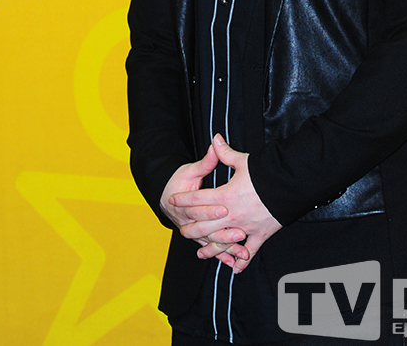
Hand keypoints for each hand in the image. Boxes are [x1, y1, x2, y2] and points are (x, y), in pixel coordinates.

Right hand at [160, 144, 249, 267]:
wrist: (164, 198)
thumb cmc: (178, 182)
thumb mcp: (190, 170)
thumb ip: (206, 161)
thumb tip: (216, 143)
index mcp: (185, 204)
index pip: (199, 207)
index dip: (212, 208)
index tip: (226, 206)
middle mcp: (189, 221)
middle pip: (206, 230)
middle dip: (223, 233)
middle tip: (240, 232)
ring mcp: (194, 232)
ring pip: (209, 244)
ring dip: (226, 249)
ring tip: (242, 251)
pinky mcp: (200, 239)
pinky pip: (212, 250)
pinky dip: (223, 257)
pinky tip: (236, 264)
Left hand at [170, 134, 281, 272]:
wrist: (290, 186)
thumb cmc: (266, 174)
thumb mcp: (244, 161)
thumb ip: (225, 153)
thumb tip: (215, 139)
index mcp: (225, 196)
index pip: (197, 199)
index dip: (183, 199)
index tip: (173, 200)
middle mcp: (231, 215)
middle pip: (203, 225)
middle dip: (190, 228)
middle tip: (181, 229)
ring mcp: (245, 227)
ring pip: (222, 242)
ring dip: (210, 249)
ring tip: (201, 252)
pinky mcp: (259, 235)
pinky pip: (248, 251)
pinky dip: (242, 261)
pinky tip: (235, 266)